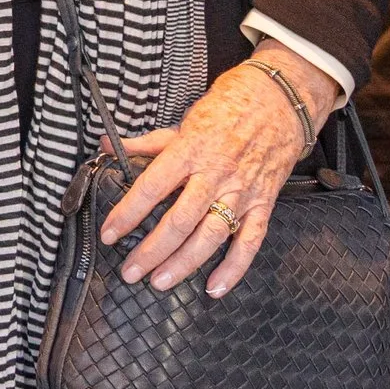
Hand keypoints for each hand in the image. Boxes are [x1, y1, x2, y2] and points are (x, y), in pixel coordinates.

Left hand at [99, 41, 339, 299]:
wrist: (282, 100)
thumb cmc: (231, 106)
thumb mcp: (185, 119)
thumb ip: (149, 142)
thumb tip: (107, 146)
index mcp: (191, 150)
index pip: (152, 187)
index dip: (128, 213)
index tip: (109, 233)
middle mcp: (215, 175)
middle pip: (179, 221)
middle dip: (151, 250)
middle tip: (130, 271)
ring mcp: (242, 192)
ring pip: (210, 236)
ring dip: (184, 264)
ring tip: (160, 281)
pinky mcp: (264, 204)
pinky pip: (250, 242)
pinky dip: (234, 268)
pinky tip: (215, 287)